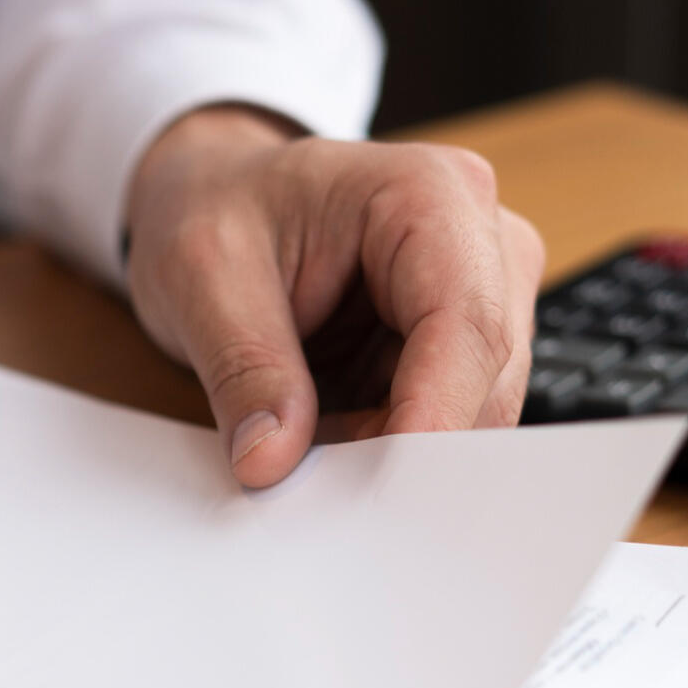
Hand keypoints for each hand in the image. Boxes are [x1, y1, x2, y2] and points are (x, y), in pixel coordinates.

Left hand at [124, 105, 544, 486]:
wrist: (210, 194)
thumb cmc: (214, 205)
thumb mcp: (202, 274)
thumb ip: (242, 366)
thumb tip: (270, 459)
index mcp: (429, 193)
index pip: (467, 323)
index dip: (436, 415)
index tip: (388, 487)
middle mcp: (478, 241)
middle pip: (485, 379)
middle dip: (406, 447)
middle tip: (317, 493)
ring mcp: (478, 295)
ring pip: (470, 413)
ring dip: (389, 452)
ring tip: (298, 445)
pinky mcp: (454, 346)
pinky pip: (439, 422)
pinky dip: (380, 447)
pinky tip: (320, 440)